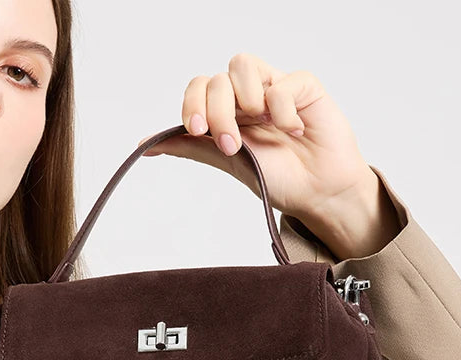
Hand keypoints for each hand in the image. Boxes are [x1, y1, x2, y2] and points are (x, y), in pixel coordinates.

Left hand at [137, 52, 378, 230]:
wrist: (316, 192)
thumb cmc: (276, 177)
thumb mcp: (225, 162)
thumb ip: (189, 147)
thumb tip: (144, 145)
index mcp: (226, 111)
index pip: (198, 87)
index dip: (192, 104)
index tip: (198, 131)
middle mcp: (247, 95)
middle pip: (216, 80)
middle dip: (218, 114)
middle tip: (232, 145)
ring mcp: (274, 87)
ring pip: (242, 65)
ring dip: (246, 102)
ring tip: (264, 130)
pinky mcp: (303, 86)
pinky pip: (282, 83)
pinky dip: (283, 111)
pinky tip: (294, 131)